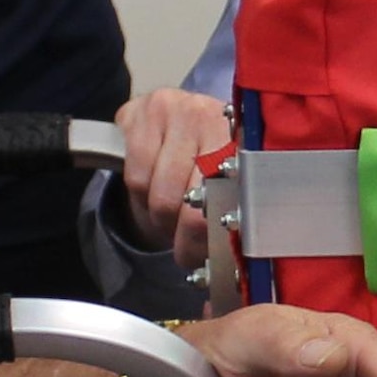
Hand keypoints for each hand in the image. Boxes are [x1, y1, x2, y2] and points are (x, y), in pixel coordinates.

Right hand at [114, 86, 231, 253]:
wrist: (175, 113)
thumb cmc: (208, 155)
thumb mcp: (229, 177)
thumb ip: (234, 208)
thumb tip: (231, 265)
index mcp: (241, 136)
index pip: (229, 197)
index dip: (216, 235)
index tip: (210, 258)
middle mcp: (209, 116)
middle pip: (190, 203)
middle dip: (185, 236)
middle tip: (186, 246)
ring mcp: (173, 110)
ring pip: (158, 195)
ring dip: (161, 218)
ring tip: (171, 216)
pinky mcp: (138, 113)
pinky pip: (135, 178)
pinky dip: (140, 197)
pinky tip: (151, 193)